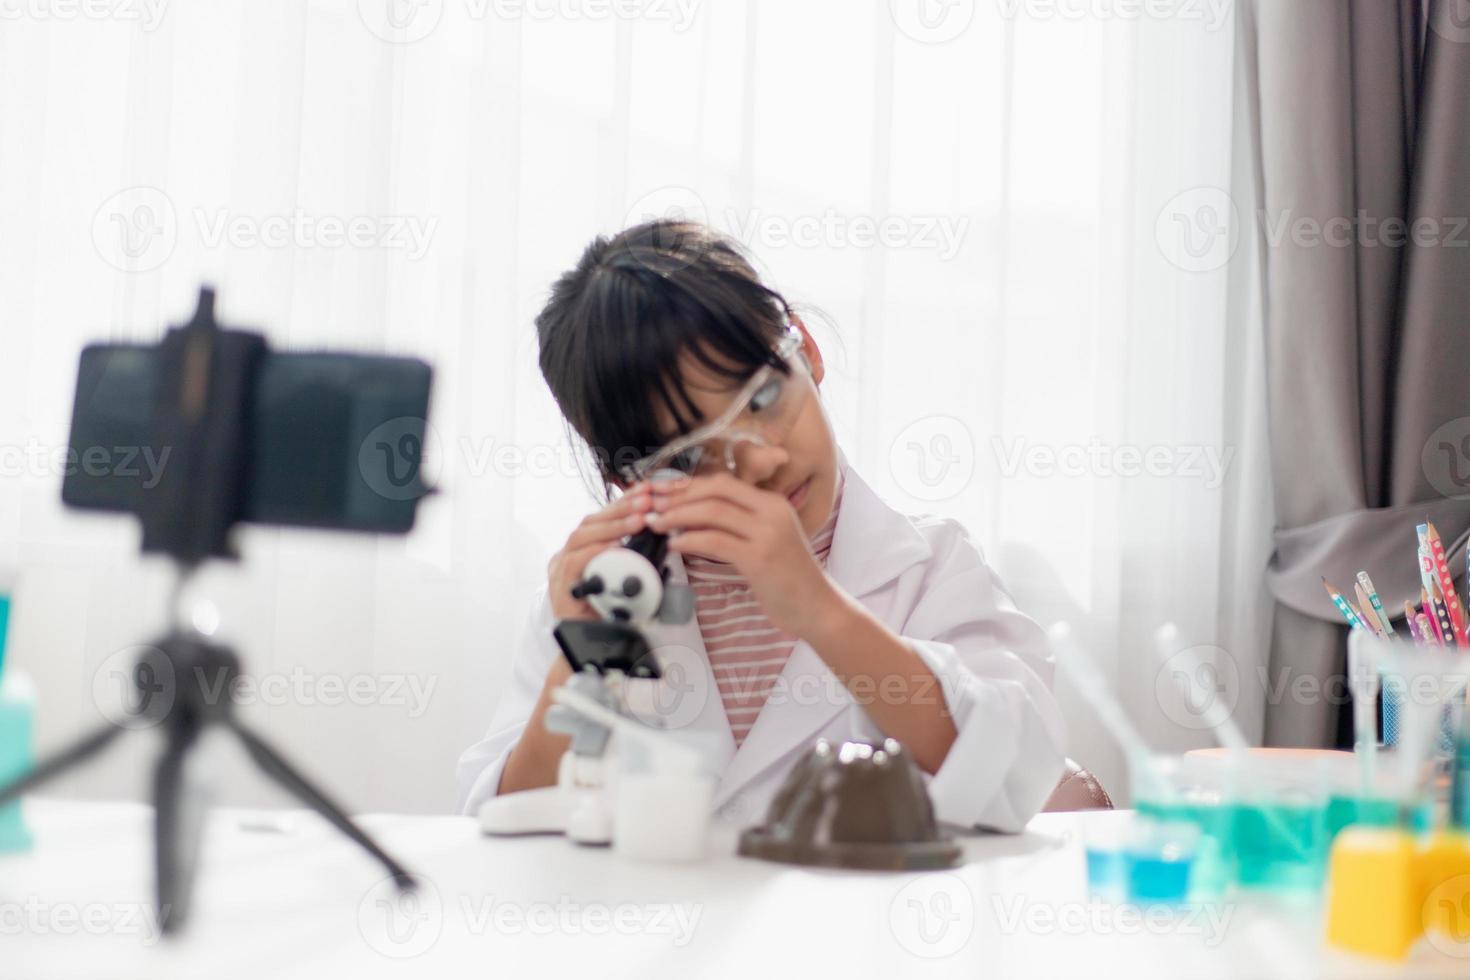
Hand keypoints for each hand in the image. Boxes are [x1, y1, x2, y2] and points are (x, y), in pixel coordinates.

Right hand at [546, 482, 652, 620]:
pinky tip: (614, 545)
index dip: (625, 500)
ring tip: (639, 518)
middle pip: (592, 521)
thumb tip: (663, 534)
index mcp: (585, 549)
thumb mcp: (631, 578)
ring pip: (582, 536)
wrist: (596, 649)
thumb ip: (639, 557)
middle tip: (647, 500)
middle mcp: (569, 554)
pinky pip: (575, 562)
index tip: (648, 489)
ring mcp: (561, 569)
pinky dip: (595, 551)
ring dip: (613, 525)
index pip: (604, 516)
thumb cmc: (614, 613)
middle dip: (622, 508)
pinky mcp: (560, 587)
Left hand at [648, 472, 841, 636]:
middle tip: (651, 505)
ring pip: (712, 511)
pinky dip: (689, 539)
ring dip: (677, 516)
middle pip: (716, 490)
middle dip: (678, 495)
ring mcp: (767, 533)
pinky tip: (674, 545)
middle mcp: (772, 511)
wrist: (817, 607)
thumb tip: (693, 518)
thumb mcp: (767, 541)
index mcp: (773, 503)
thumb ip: (738, 526)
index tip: (663, 492)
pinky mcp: (760, 558)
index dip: (689, 484)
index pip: (724, 482)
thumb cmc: (788, 579)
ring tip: (655, 524)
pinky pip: (715, 540)